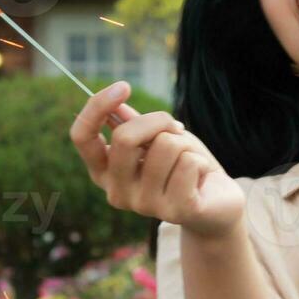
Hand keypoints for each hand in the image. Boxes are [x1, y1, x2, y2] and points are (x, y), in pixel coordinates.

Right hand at [69, 81, 245, 238]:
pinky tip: (200, 178)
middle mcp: (116, 192)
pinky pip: (188, 163)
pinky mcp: (175, 211)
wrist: (216, 204)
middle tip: (176, 127)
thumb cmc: (182, 166)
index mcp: (103, 172)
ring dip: (184, 145)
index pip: (81, 136)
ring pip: (164, 146)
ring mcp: (144, 205)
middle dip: (158, 120)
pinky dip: (200, 161)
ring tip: (188, 162)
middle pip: (125, 137)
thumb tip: (116, 102)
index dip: (97, 107)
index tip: (124, 86)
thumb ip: (134, 124)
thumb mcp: (156, 138)